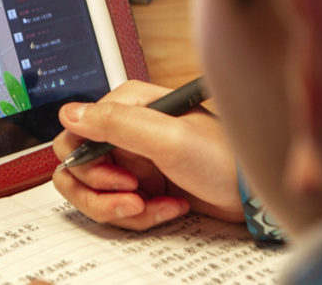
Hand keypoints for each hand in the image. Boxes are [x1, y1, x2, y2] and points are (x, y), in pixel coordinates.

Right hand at [52, 80, 243, 229]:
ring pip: (95, 192)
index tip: (122, 178)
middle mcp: (125, 131)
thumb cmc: (222, 158)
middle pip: (79, 168)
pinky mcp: (143, 185)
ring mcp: (133, 160)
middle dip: (103, 193)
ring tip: (151, 207)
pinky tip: (170, 206)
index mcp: (128, 106)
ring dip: (121, 209)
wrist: (252, 193)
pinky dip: (142, 215)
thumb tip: (68, 113)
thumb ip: (116, 123)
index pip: (75, 136)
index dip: (91, 165)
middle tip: (134, 199)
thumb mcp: (167, 138)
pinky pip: (118, 207)